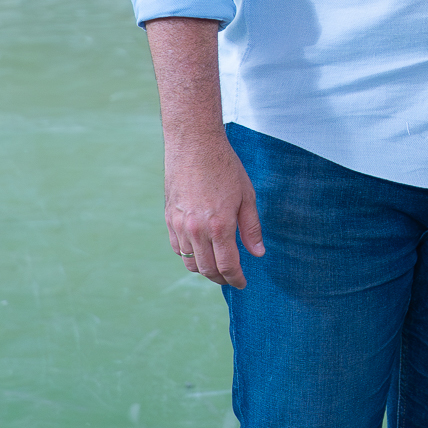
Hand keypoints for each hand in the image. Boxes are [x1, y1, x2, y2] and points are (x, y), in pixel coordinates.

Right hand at [165, 145, 265, 287]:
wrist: (195, 144)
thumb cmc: (225, 167)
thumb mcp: (246, 196)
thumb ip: (251, 228)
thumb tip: (257, 253)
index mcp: (220, 225)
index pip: (227, 265)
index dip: (236, 279)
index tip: (242, 283)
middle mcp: (197, 230)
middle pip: (207, 269)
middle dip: (221, 278)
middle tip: (231, 278)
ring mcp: (180, 225)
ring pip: (190, 261)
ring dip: (204, 269)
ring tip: (217, 267)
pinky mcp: (170, 218)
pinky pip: (177, 247)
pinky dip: (189, 255)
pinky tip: (200, 251)